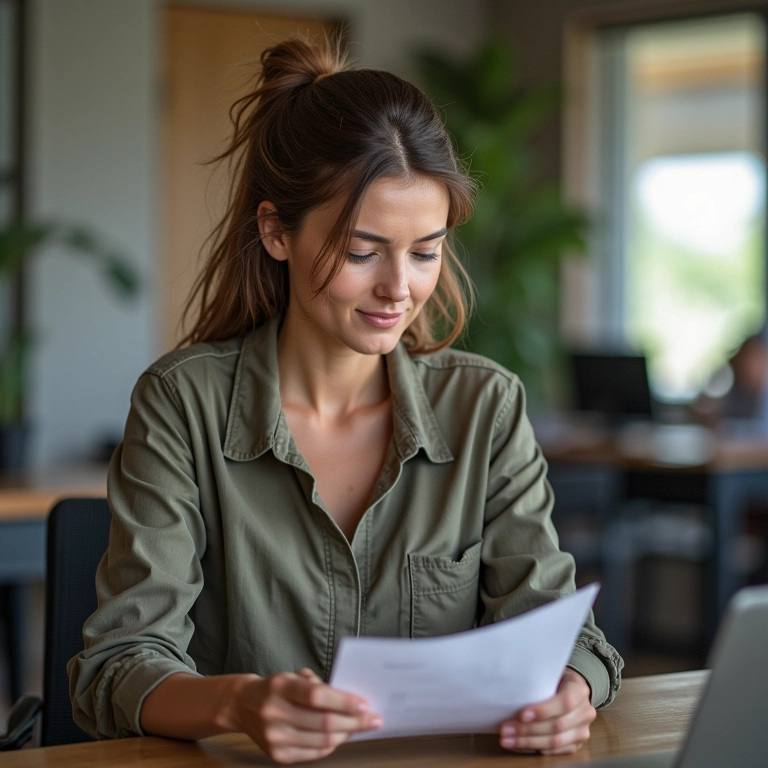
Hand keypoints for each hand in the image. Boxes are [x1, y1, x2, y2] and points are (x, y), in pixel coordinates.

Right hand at [234, 667, 382, 763]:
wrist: (243, 706)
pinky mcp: (277, 755)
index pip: (316, 696)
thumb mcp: (293, 676)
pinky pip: (313, 753)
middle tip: (373, 719)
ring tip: (359, 727)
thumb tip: (350, 700)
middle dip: (354, 722)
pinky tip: (340, 737)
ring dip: (346, 734)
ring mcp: (275, 737)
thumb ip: (318, 685)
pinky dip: (331, 745)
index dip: (343, 701)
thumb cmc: (276, 688)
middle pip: (323, 722)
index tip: (365, 704)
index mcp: (280, 686)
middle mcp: (274, 712)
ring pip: (321, 741)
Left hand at [498, 669, 595, 755]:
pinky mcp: (577, 744)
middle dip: (528, 730)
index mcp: (579, 689)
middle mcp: (585, 712)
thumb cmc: (555, 680)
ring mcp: (582, 730)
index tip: (522, 715)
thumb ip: (538, 682)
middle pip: (557, 725)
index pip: (564, 702)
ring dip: (528, 742)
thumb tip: (511, 690)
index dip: (543, 710)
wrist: (571, 689)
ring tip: (508, 740)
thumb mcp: (550, 674)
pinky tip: (520, 746)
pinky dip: (536, 749)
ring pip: (555, 742)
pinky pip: (556, 751)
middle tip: (506, 729)